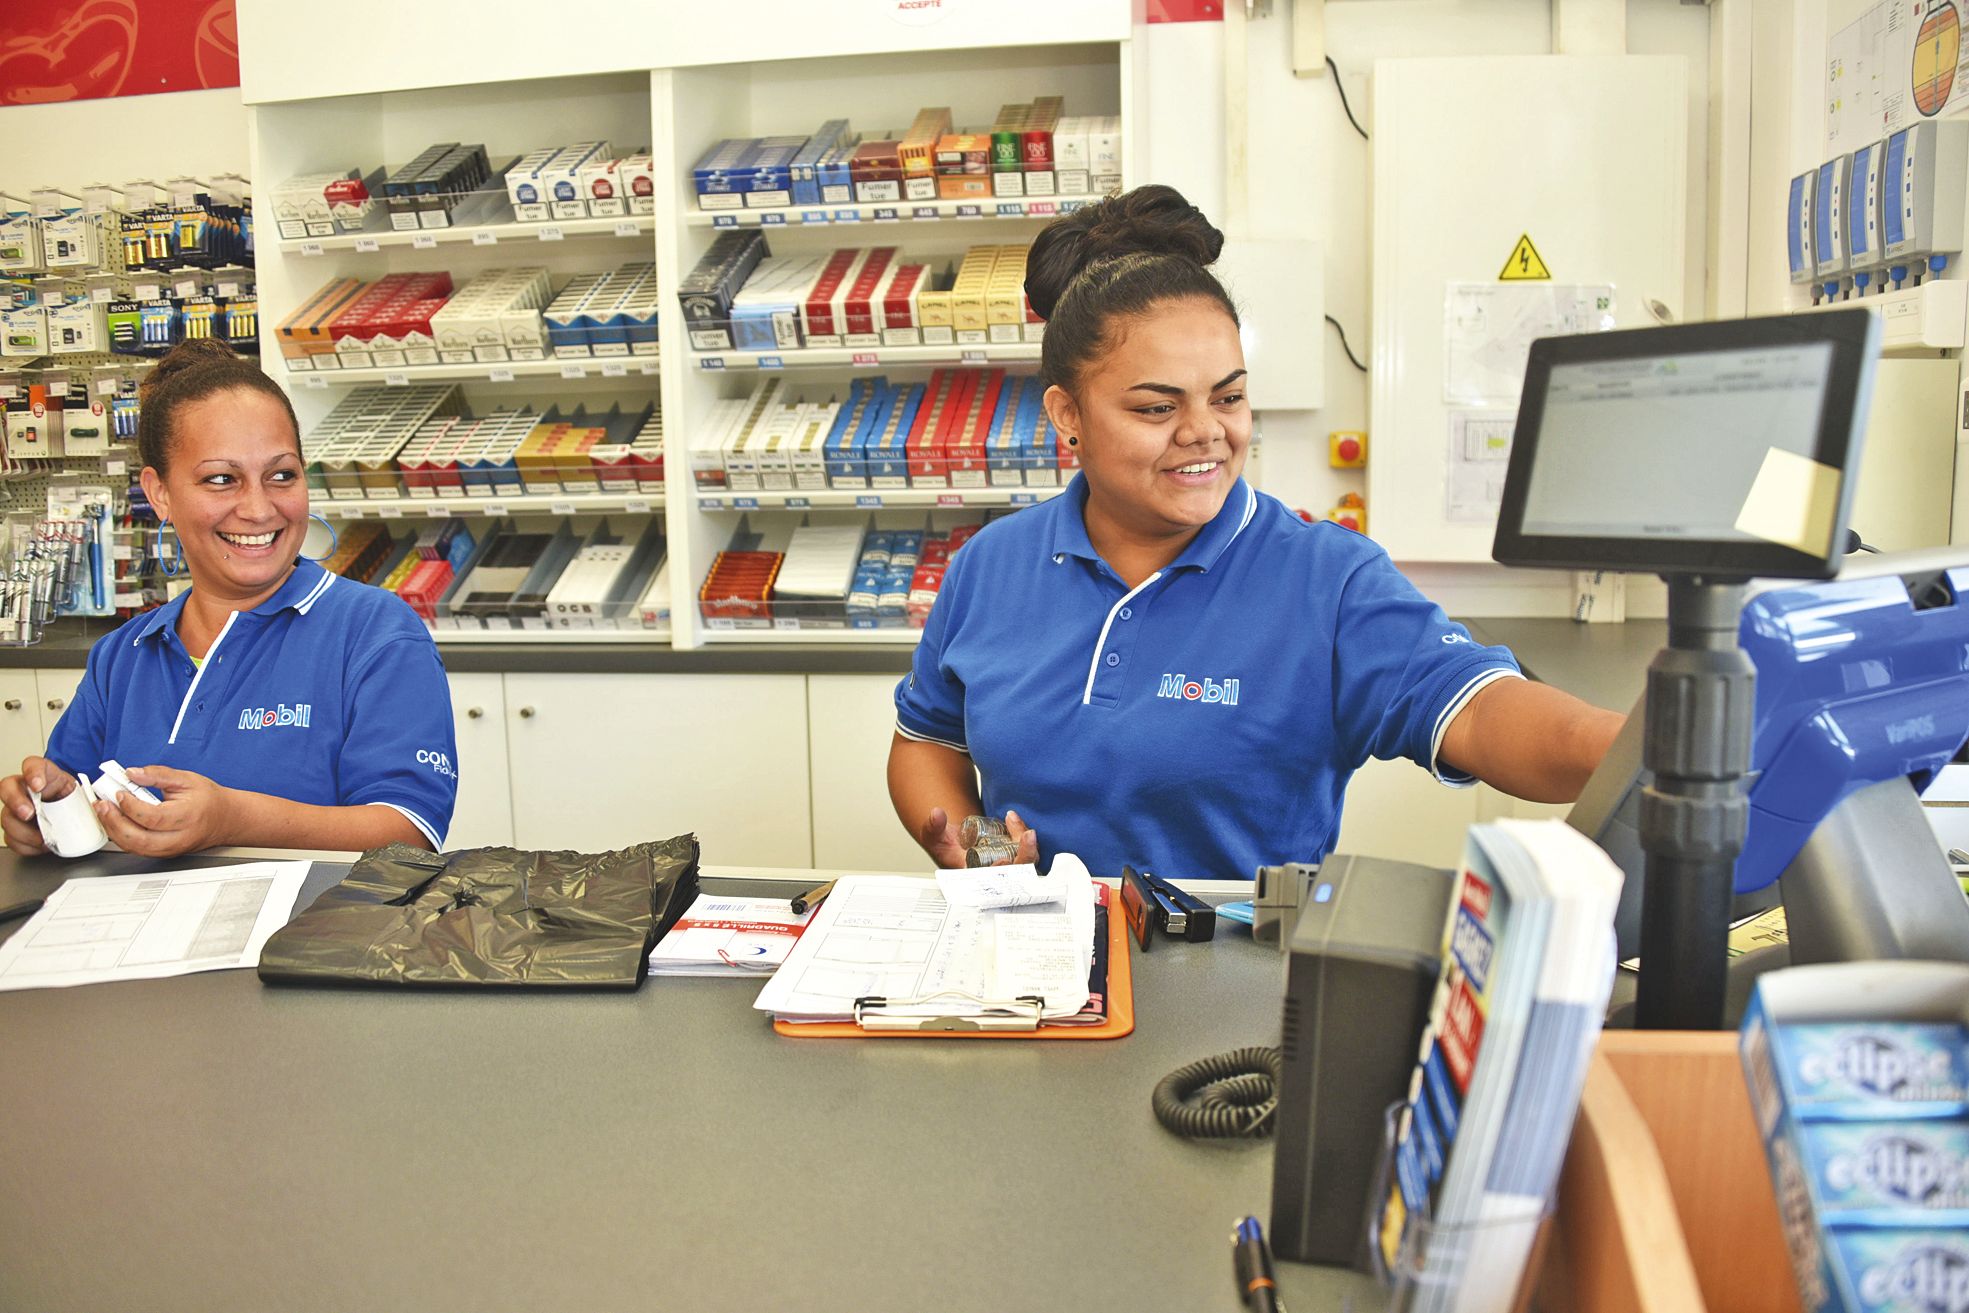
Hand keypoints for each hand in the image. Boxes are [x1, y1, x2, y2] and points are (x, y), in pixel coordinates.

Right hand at [0, 756, 77, 856]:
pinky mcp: (17, 828)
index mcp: (43, 775)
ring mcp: (17, 808)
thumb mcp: (84, 792)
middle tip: (29, 813)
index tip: (38, 784)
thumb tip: (100, 807)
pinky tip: (40, 844)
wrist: (72, 816)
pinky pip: (12, 838)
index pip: (32, 764)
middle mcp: (25, 789)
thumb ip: (86, 796)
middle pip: (7, 788)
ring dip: (23, 830)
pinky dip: (26, 845)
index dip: (32, 773)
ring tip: (42, 837)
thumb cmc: (74, 801)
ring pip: (7, 817)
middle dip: (16, 802)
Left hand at [92, 764, 230, 858]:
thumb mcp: (186, 779)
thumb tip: (132, 773)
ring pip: (134, 848)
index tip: (119, 792)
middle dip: (114, 822)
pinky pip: (137, 850)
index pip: (151, 817)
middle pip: (138, 839)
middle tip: (103, 805)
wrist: (225, 819)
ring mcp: (170, 849)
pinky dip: (122, 837)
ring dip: (114, 831)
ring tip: (105, 812)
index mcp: (187, 816)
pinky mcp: (163, 854)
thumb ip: (158, 774)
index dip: (130, 806)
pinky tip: (115, 822)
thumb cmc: (209, 800)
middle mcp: (178, 838)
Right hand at [916, 806, 1039, 867]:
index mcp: (977, 877)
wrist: (954, 840)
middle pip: (1019, 873)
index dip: (1001, 875)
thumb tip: (937, 814)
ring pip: (1027, 860)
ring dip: (1026, 841)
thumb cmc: (944, 845)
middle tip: (1028, 835)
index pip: (993, 882)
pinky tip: (1012, 819)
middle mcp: (995, 874)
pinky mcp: (1014, 854)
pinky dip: (1023, 834)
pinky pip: (1027, 850)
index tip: (1003, 861)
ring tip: (1012, 819)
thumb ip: (933, 826)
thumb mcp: (933, 836)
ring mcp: (1007, 864)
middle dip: (1026, 855)